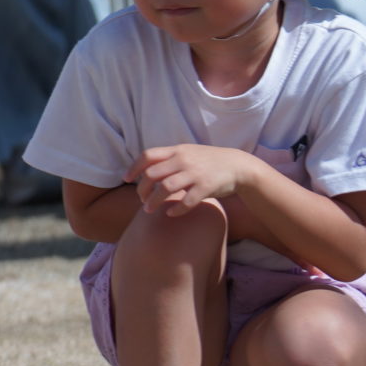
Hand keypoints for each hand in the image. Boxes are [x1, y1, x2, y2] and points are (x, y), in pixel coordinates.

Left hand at [129, 144, 259, 215]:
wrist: (238, 166)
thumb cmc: (209, 162)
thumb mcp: (188, 153)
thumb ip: (169, 159)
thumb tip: (145, 170)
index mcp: (177, 151)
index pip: (148, 156)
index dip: (134, 168)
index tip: (127, 179)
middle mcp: (184, 160)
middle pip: (152, 175)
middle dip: (141, 190)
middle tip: (142, 200)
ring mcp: (195, 173)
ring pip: (165, 188)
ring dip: (153, 202)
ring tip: (149, 210)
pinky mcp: (206, 187)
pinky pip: (186, 201)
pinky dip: (176, 210)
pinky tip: (172, 214)